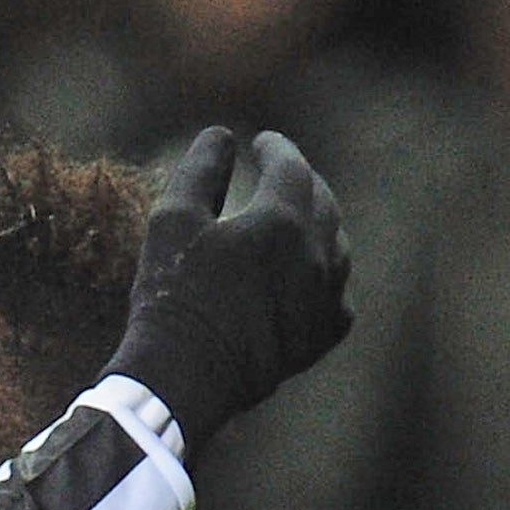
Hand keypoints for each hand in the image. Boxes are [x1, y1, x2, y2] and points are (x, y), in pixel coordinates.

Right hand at [105, 126, 351, 454]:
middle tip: (281, 175)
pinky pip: (338, 297)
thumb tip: (221, 134)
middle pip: (322, 202)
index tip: (261, 143)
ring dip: (318, 227)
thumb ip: (200, 170)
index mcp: (281, 219)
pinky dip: (326, 280)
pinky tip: (308, 280)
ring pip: (336, 247)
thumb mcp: (171, 221)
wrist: (183, 375)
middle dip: (302, 182)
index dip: (276, 148)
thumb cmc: (171, 295)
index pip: (291, 165)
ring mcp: (325, 297)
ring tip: (296, 223)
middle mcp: (316, 254)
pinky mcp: (322, 335)